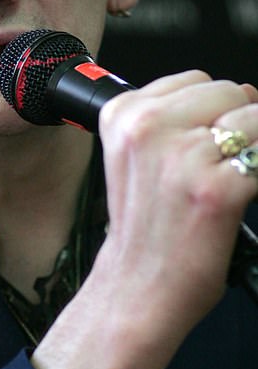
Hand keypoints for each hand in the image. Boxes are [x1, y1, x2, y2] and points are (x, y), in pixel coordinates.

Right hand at [96, 70, 257, 336]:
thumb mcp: (135, 155)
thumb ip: (175, 117)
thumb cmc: (143, 229)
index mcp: (123, 114)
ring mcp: (184, 156)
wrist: (137, 288)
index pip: (196, 81)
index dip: (211, 112)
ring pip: (254, 119)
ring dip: (253, 151)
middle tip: (220, 167)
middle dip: (236, 126)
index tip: (207, 142)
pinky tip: (243, 195)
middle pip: (228, 91)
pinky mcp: (219, 188)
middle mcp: (148, 128)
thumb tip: (245, 93)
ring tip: (229, 183)